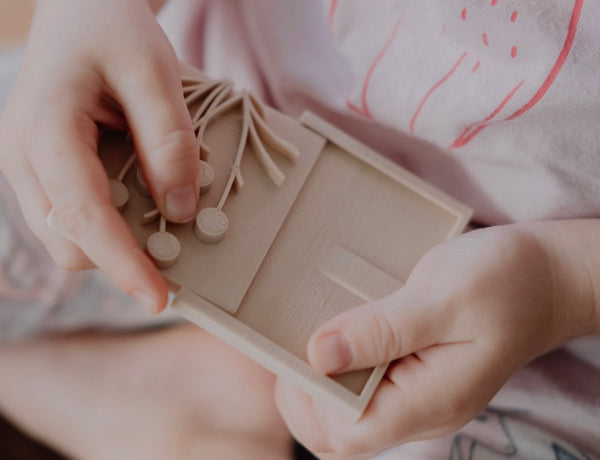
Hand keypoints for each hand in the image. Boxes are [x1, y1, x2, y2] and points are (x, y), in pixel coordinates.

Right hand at [0, 0, 198, 311]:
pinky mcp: (41, 170)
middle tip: (176, 247)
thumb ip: (168, 143)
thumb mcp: (153, 73)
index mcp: (45, 129)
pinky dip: (107, 222)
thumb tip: (180, 212)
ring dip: (114, 241)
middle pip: (68, 242)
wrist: (79, 8)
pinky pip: (70, 216)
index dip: (124, 265)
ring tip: (160, 218)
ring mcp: (26, 166)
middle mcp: (22, 156)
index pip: (84, 218)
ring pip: (65, 236)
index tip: (159, 299)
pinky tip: (139, 201)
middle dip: (120, 256)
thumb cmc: (112, 28)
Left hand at [276, 224, 596, 457]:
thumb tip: (319, 354)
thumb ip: (382, 330)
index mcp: (431, 401)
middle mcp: (422, 411)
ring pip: (347, 416)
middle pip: (339, 435)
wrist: (544, 276)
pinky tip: (335, 336)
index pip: (348, 434)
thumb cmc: (504, 280)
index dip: (309, 399)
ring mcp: (418, 397)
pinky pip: (363, 391)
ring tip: (308, 337)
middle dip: (303, 396)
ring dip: (317, 384)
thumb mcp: (443, 295)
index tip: (294, 350)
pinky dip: (337, 370)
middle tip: (291, 343)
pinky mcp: (414, 377)